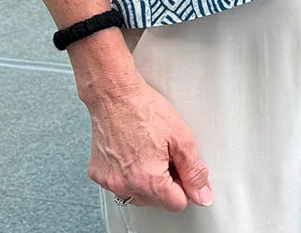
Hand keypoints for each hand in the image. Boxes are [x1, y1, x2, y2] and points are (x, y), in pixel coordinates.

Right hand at [84, 71, 211, 210]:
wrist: (116, 96)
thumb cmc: (146, 110)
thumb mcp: (182, 139)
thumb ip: (194, 171)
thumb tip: (202, 195)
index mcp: (148, 179)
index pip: (176, 204)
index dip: (185, 186)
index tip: (183, 170)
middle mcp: (125, 186)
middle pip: (157, 201)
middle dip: (167, 183)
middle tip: (167, 155)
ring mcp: (109, 182)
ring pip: (138, 196)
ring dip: (147, 181)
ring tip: (150, 153)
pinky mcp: (98, 175)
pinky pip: (120, 185)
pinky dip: (129, 175)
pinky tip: (134, 153)